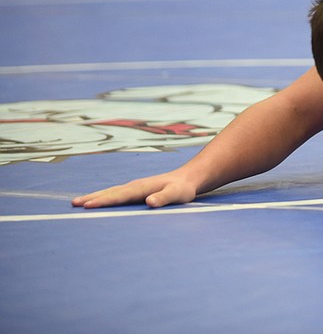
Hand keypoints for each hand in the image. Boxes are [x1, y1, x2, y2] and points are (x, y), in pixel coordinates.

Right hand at [72, 172, 197, 208]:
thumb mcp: (177, 194)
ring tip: (78, 203)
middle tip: (73, 204)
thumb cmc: (183, 188)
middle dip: (92, 197)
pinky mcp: (135, 191)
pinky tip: (96, 202)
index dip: (103, 201)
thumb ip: (164, 198)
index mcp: (141, 188)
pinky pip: (115, 194)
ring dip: (95, 197)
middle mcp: (134, 186)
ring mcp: (134, 188)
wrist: (188, 178)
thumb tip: (149, 201)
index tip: (87, 205)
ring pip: (110, 192)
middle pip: (110, 192)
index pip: (119, 196)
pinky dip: (103, 197)